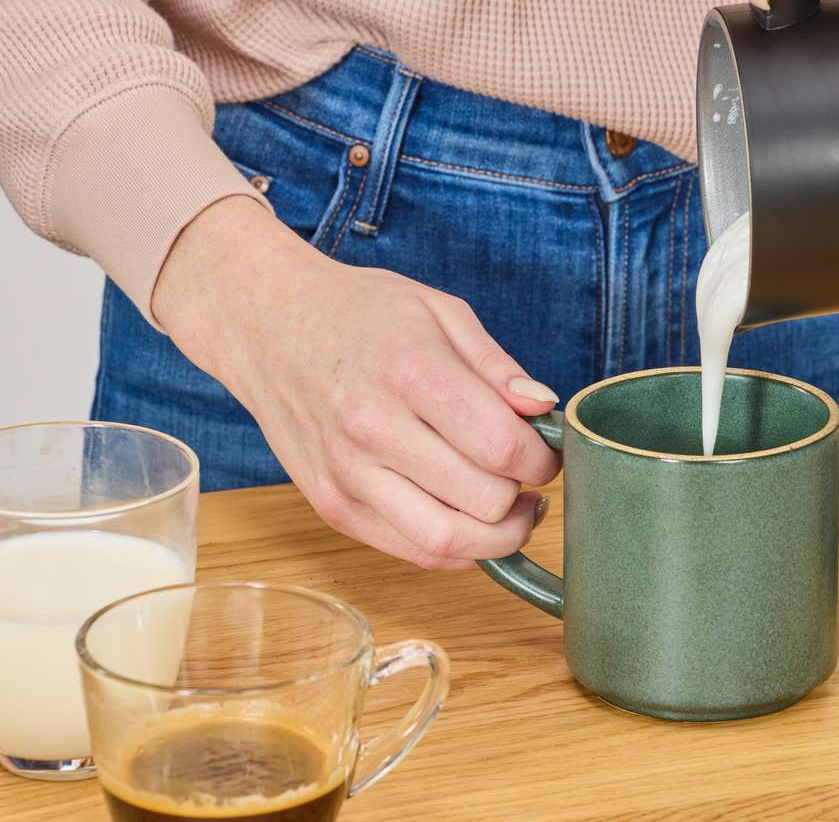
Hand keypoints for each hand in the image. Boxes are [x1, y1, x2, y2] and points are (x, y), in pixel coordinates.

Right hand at [154, 196, 562, 568]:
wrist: (266, 324)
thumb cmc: (360, 312)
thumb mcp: (439, 311)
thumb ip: (498, 366)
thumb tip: (545, 409)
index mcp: (410, 371)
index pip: (502, 447)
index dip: (543, 459)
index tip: (548, 450)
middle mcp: (374, 429)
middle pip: (483, 501)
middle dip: (525, 494)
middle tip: (530, 474)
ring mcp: (347, 475)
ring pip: (448, 542)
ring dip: (498, 537)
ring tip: (513, 510)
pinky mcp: (331, 505)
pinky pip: (410, 551)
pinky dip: (455, 548)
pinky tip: (470, 518)